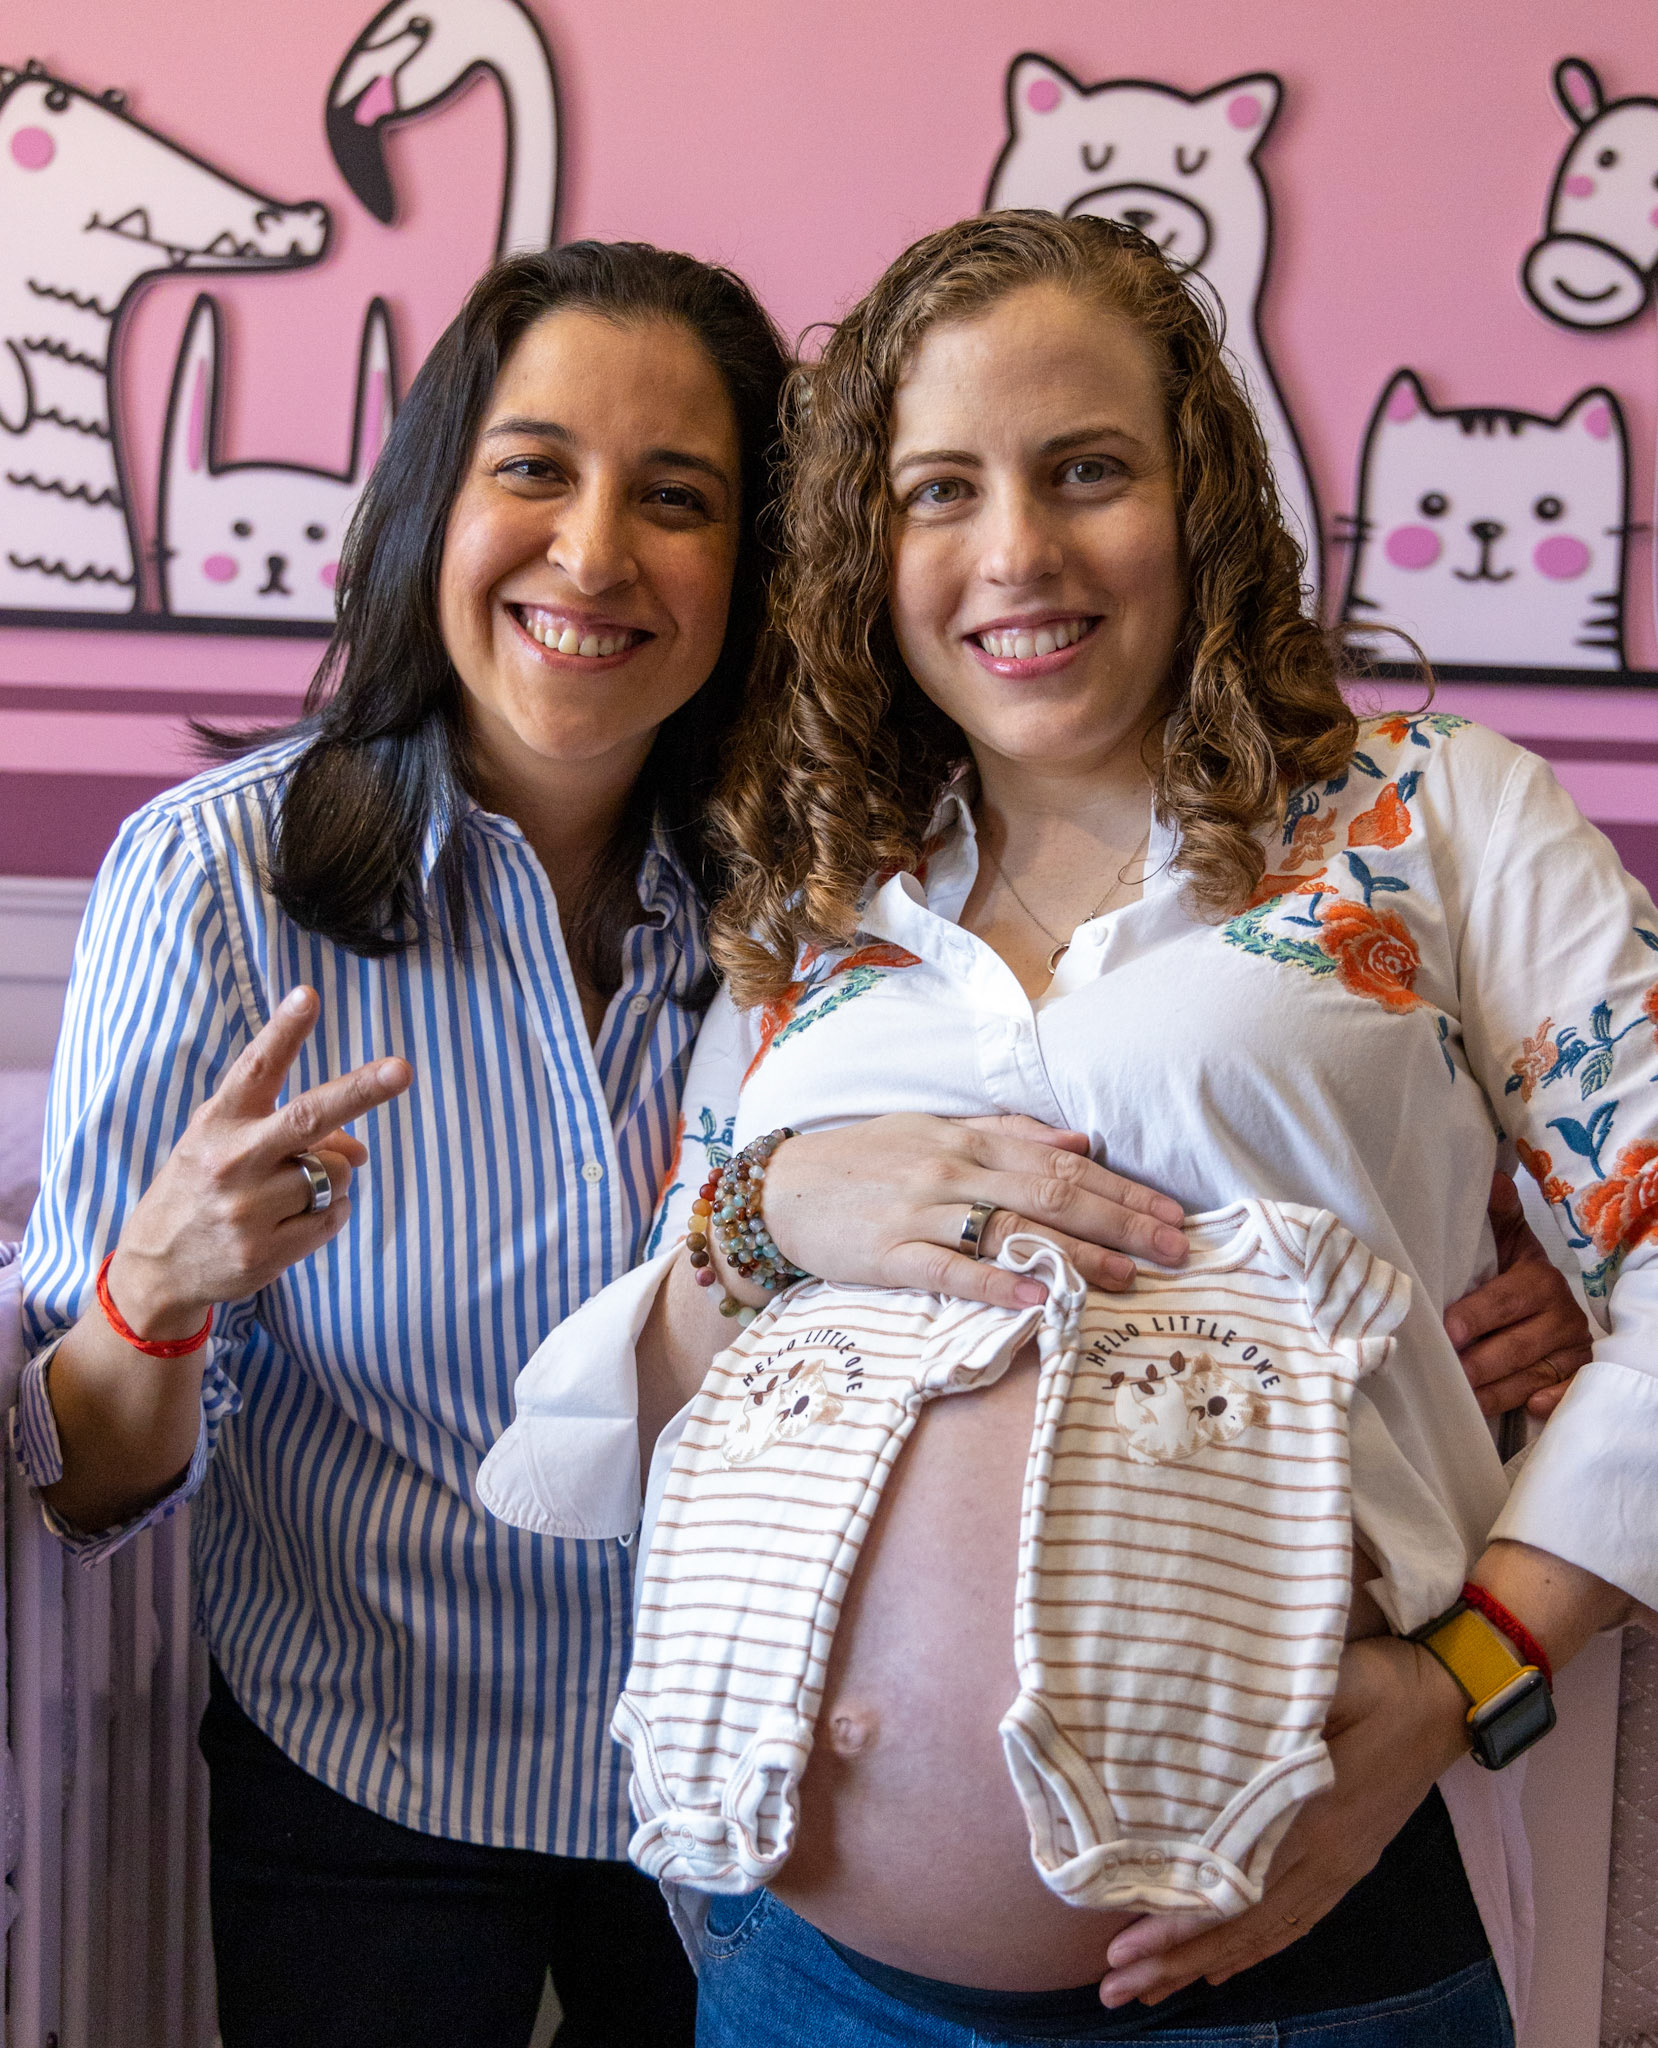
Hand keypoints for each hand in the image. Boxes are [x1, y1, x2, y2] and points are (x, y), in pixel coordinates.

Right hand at [106, 987, 410, 1336]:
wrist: (157, 1265)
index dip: (285, 1030)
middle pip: (307, 1118)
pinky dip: (331, 1211)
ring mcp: (246, 1210)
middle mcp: (232, 1160)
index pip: (257, 1067)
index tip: (308, 995)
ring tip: (292, 1189)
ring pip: (336, 1173)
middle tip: (402, 1069)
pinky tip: (295, 1217)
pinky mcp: (262, 1252)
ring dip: (335, 1176)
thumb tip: (361, 1151)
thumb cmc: (205, 1186)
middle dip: (360, 1090)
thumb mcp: (228, 1143)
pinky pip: (332, 1217)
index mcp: (220, 1122)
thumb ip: (289, 1128)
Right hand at [758, 1113, 1186, 1309]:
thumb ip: (1008, 1135)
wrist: (780, 1188)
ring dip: (1074, 1253)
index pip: (1062, 1164)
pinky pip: (949, 1270)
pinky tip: (1036, 1297)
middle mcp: (951, 1171)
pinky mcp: (890, 1256)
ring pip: (1010, 1231)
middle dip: (1119, 1222)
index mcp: (967, 1141)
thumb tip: (1081, 1142)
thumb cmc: (864, 1161)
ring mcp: (920, 1213)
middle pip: (1051, 1195)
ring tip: (1126, 1275)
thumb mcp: (934, 1131)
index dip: (1122, 1189)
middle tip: (1173, 1248)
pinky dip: (994, 1283)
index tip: (1170, 1213)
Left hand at [1095, 1635, 1469, 2007]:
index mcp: (1314, 1819)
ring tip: (1148, 1992)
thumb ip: (1273, 1707)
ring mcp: (1338, 1867)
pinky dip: (1252, 1950)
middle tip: (1115, 1988)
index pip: (1234, 1888)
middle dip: (1175, 1962)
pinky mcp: (1347, 1864)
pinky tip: (1220, 1969)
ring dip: (1204, 1964)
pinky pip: (1293, 1923)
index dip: (1179, 1920)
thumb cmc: (1380, 1684)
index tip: (1124, 1944)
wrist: (1446, 1701)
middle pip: (1242, 1926)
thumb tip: (1210, 1724)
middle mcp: (1325, 1858)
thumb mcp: (1327, 1680)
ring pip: (1263, 1934)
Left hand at [1444, 1171, 1592, 1420]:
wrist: (1545, 1296)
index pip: (1504, 1301)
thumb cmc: (1510, 1269)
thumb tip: (1492, 1179)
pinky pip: (1565, 1393)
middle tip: (1447, 1376)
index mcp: (1539, 1280)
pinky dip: (1548, 1401)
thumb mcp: (1506, 1239)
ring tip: (1464, 1400)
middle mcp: (1561, 1315)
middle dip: (1479, 1363)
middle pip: (1515, 1346)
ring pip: (1531, 1375)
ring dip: (1497, 1391)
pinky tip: (1528, 1407)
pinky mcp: (1576, 1374)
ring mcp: (1571, 1348)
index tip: (1447, 1331)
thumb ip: (1497, 1214)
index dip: (1475, 1316)